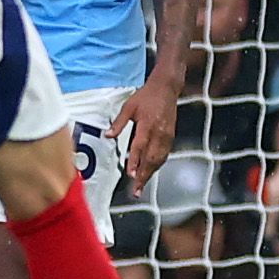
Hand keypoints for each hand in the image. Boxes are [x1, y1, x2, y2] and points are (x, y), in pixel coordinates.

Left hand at [111, 77, 180, 192]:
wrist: (166, 89)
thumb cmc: (146, 97)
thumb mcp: (128, 107)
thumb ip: (119, 123)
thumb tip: (108, 136)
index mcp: (147, 125)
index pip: (140, 147)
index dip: (135, 162)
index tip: (131, 174)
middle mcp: (159, 133)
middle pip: (151, 158)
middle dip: (144, 175)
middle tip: (136, 190)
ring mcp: (167, 136)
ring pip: (159, 159)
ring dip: (150, 173)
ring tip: (142, 185)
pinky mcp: (171, 137)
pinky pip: (164, 154)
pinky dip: (157, 165)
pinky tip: (151, 171)